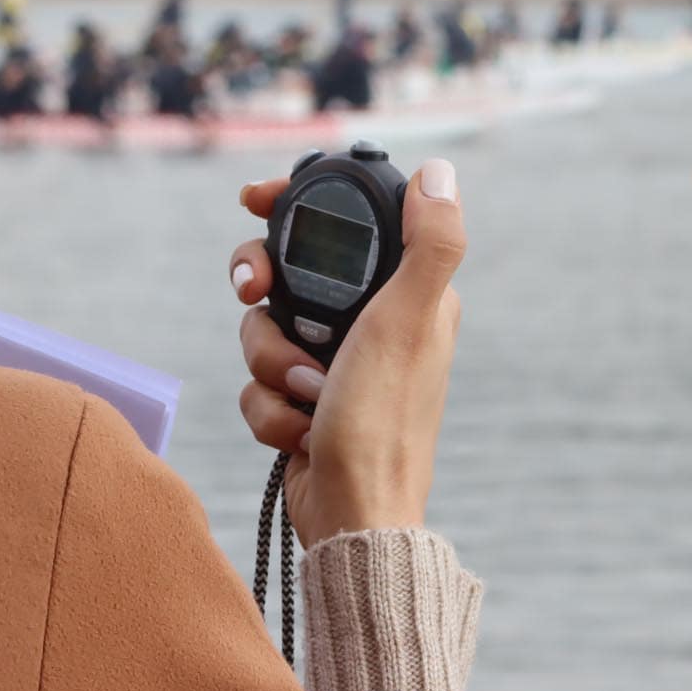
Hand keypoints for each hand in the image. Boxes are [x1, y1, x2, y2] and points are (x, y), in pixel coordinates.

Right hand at [227, 160, 465, 547]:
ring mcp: (334, 362)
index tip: (255, 200)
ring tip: (305, 394)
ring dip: (270, 361)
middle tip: (253, 293)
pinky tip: (299, 430)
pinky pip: (259, 379)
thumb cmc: (383, 422)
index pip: (346, 220)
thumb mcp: (407, 320)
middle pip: (288, 270)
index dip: (295, 204)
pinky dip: (269, 406)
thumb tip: (438, 171)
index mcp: (406, 293)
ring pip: (265, 326)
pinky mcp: (304, 400)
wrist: (352, 518)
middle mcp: (372, 322)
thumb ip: (430, 244)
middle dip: (265, 290)